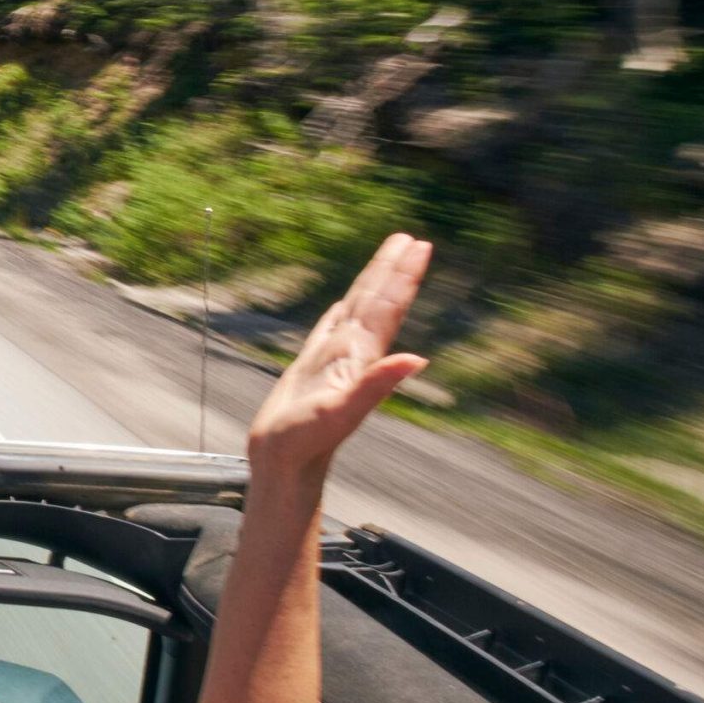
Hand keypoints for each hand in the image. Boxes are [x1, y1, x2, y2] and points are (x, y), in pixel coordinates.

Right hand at [248, 233, 431, 487]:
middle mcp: (353, 353)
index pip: (387, 306)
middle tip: (410, 239)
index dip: (403, 276)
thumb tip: (419, 360)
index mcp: (360, 356)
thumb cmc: (307, 441)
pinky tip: (345, 303)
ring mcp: (334, 358)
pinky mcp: (312, 366)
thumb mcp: (342, 412)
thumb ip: (378, 385)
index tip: (419, 246)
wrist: (284, 463)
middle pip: (377, 301)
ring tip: (386, 258)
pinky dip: (341, 309)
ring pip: (357, 309)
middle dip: (393, 270)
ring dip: (373, 283)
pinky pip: (330, 326)